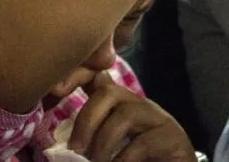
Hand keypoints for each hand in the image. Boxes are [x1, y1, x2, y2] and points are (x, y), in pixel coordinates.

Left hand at [66, 73, 195, 161]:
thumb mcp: (107, 151)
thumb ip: (90, 143)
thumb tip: (64, 148)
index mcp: (119, 108)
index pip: (97, 78)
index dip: (76, 75)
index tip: (56, 90)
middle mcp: (139, 106)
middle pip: (108, 92)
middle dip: (86, 119)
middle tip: (75, 149)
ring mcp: (158, 119)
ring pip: (125, 114)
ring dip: (103, 144)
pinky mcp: (172, 137)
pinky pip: (142, 143)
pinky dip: (122, 160)